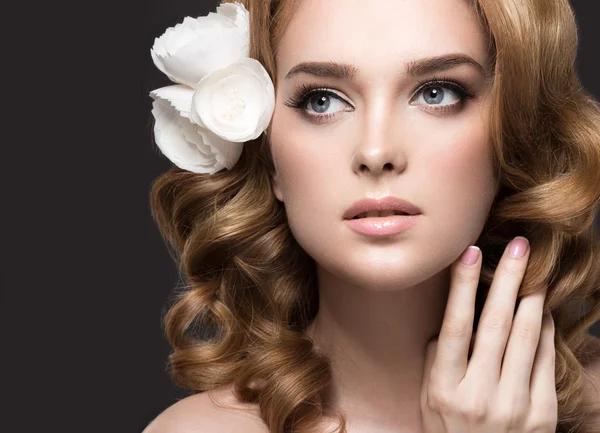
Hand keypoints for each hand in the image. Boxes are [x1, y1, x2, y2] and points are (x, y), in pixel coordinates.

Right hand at [420, 237, 557, 432]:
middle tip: (519, 246)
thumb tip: (449, 324)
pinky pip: (545, 360)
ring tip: (535, 269)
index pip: (454, 327)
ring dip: (531, 297)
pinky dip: (544, 329)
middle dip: (507, 279)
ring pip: (526, 337)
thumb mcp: (428, 401)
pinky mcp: (541, 413)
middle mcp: (479, 395)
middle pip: (495, 325)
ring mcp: (514, 405)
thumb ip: (435, 362)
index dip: (462, 286)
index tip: (469, 252)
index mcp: (444, 389)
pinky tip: (541, 309)